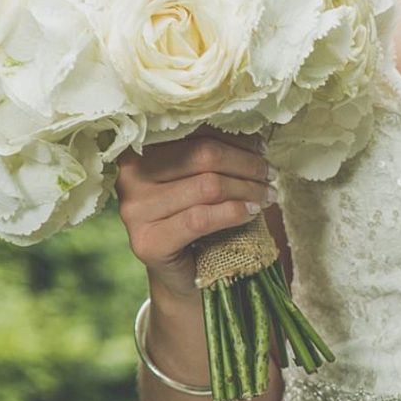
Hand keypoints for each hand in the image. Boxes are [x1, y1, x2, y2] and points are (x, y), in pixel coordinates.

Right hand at [115, 125, 274, 302]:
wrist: (183, 271)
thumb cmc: (196, 213)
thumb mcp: (201, 175)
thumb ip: (214, 151)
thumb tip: (254, 131)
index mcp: (140, 148)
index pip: (193, 129)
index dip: (233, 136)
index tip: (260, 147)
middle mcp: (130, 174)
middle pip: (202, 155)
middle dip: (245, 164)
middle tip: (269, 174)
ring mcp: (134, 210)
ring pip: (206, 186)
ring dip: (247, 189)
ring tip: (267, 195)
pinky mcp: (147, 242)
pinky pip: (200, 219)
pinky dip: (233, 213)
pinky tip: (250, 212)